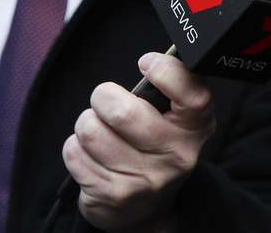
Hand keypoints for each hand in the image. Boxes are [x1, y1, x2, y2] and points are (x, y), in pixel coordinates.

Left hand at [63, 52, 215, 231]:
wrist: (147, 209)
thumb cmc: (157, 147)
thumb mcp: (177, 119)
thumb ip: (170, 90)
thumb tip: (151, 61)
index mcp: (196, 127)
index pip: (192, 95)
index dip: (166, 71)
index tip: (146, 62)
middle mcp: (176, 155)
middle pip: (123, 112)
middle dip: (103, 97)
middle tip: (105, 100)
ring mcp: (145, 178)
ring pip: (91, 131)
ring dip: (86, 124)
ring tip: (98, 130)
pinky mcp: (112, 195)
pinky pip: (74, 153)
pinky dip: (75, 148)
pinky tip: (91, 155)